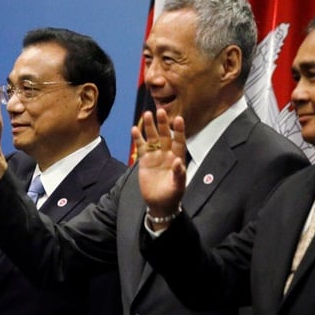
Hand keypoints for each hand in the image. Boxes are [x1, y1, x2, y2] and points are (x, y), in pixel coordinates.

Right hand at [135, 109, 186, 229]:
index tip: (178, 119)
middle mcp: (167, 154)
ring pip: (152, 138)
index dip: (179, 130)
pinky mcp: (144, 160)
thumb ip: (179, 174)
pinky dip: (138, 138)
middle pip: (165, 135)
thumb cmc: (172, 195)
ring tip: (147, 114)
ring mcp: (155, 156)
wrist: (159, 203)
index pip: (179, 141)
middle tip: (160, 111)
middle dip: (163, 124)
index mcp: (178, 158)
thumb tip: (178, 161)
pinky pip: (141, 147)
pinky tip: (135, 129)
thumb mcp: (178, 186)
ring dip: (150, 127)